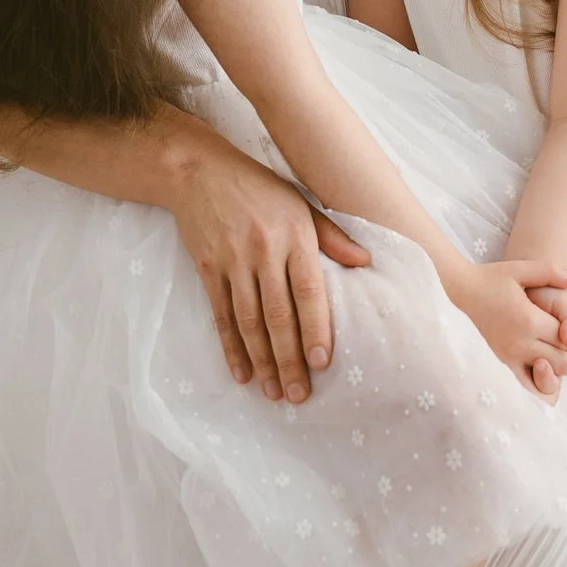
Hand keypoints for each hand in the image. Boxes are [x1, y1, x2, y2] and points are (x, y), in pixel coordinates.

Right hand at [168, 132, 369, 401]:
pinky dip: (231, 347)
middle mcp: (264, 250)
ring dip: (262, 361)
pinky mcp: (208, 268)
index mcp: (294, 234)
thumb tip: (366, 262)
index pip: (309, 291)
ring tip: (272, 392)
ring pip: (249, 321)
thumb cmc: (258, 188)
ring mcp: (233, 261)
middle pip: (278, 315)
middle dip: (289, 359)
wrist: (200, 171)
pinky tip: (241, 372)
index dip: (316, 329)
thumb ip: (332, 236)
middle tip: (298, 395)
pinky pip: (221, 315)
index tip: (322, 363)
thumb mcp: (301, 203)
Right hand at [446, 259, 566, 391]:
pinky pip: (530, 384)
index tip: (557, 314)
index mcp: (528, 320)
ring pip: (551, 375)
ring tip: (549, 341)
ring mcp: (511, 356)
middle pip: (563, 360)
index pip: (566, 338)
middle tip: (557, 329)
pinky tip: (543, 363)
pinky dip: (542, 380)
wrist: (465, 290)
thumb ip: (551, 272)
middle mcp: (520, 343)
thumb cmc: (494, 277)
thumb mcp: (521, 268)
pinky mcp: (505, 362)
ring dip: (557, 362)